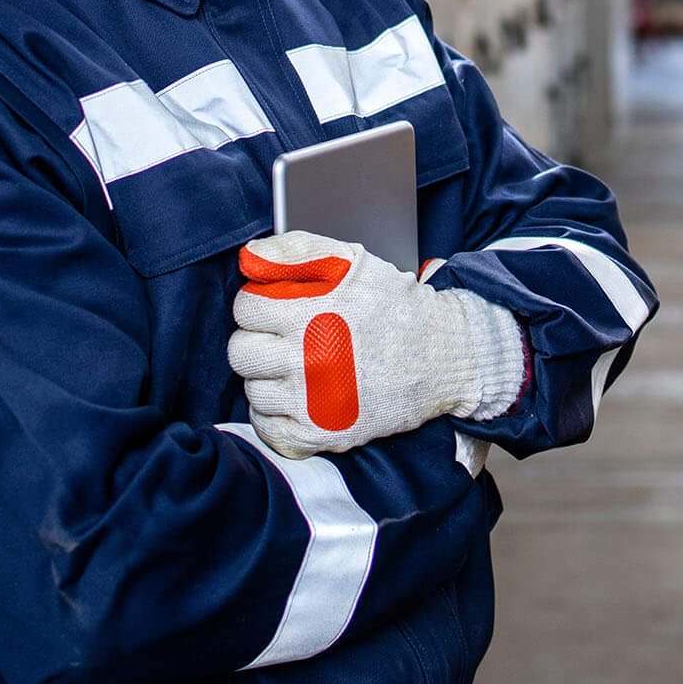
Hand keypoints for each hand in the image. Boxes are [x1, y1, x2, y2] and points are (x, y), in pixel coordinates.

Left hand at [229, 231, 525, 458]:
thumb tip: (250, 258)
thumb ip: (297, 250)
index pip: (245, 308)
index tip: (276, 308)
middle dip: (257, 340)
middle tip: (281, 338)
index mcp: (309, 313)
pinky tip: (294, 397)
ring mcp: (313, 402)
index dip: (259, 304)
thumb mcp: (351, 260)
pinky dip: (275, 414)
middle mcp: (307, 359)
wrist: (441, 355)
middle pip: (241, 352)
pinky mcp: (323, 434)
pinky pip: (269, 428)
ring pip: (253, 390)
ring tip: (294, 366)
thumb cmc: (394, 304)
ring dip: (267, 377)